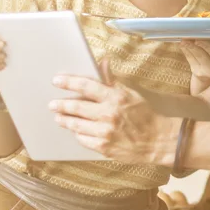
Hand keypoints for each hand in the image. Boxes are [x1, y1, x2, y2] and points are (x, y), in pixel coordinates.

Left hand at [49, 74, 178, 165]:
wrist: (157, 141)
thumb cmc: (144, 115)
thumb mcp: (131, 94)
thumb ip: (113, 80)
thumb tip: (103, 62)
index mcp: (115, 98)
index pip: (86, 86)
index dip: (69, 82)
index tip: (57, 81)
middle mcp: (108, 115)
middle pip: (76, 107)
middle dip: (61, 105)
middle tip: (52, 104)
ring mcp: (105, 132)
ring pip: (76, 125)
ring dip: (65, 120)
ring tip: (59, 118)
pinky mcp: (104, 147)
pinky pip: (83, 139)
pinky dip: (78, 134)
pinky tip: (76, 131)